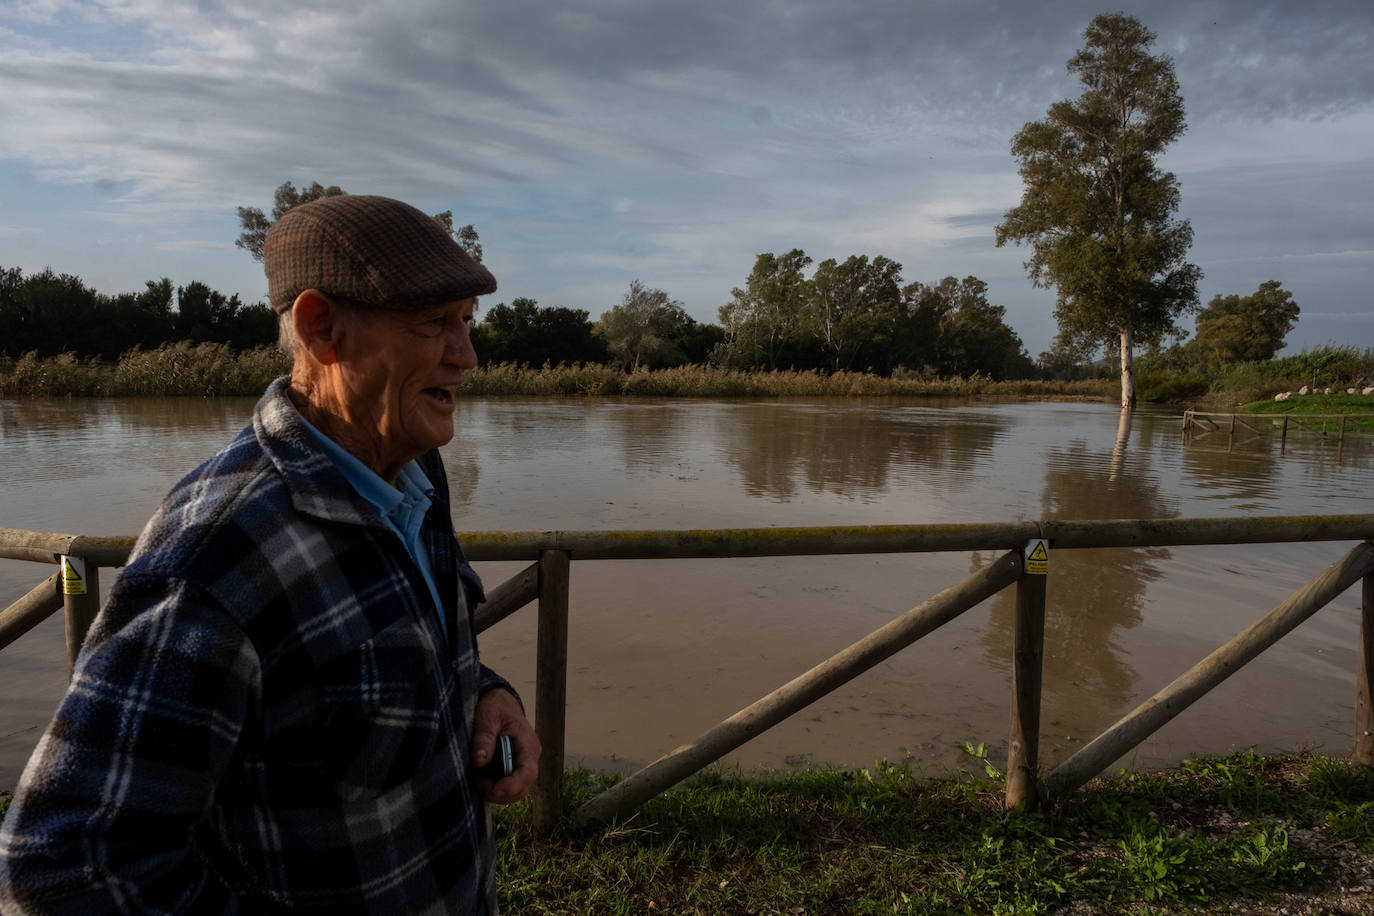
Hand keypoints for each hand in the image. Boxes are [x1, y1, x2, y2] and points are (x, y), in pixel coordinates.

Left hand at [471, 688, 539, 803]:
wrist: (499, 703)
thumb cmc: (495, 707)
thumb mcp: (487, 716)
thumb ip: (484, 738)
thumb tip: (479, 762)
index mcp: (527, 744)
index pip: (528, 772)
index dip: (513, 785)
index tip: (494, 790)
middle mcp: (528, 758)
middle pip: (522, 789)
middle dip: (500, 793)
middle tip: (478, 782)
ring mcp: (521, 766)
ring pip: (514, 793)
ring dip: (494, 793)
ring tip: (478, 777)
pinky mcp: (512, 770)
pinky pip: (506, 789)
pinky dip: (492, 789)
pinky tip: (480, 777)